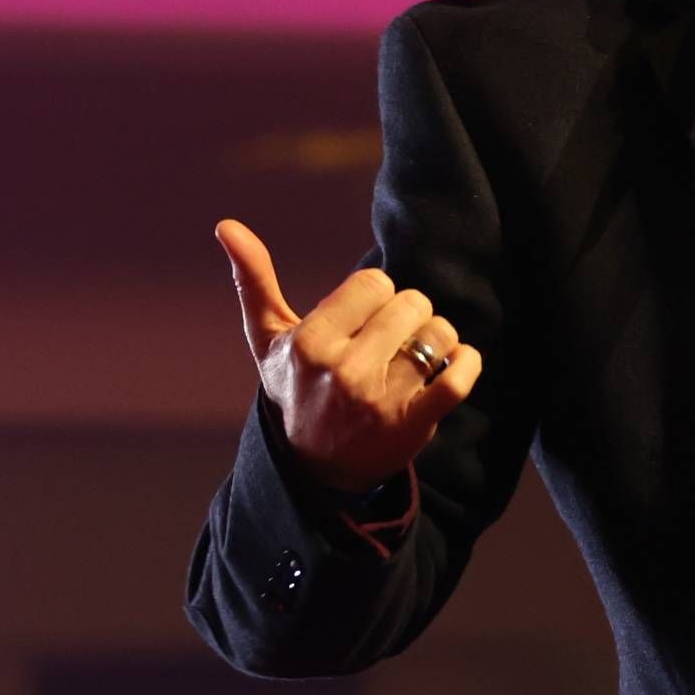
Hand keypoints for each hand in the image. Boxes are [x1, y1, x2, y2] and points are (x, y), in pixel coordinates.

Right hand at [216, 219, 480, 493]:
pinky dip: (467, 361)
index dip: (375, 294)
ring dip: (436, 339)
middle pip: (411, 302)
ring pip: (438, 335)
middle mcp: (344, 372)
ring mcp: (380, 401)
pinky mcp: (413, 425)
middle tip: (390, 338)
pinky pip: (458, 376)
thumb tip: (227, 225)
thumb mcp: (268, 339)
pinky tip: (455, 361)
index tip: (362, 318)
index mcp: (310, 343)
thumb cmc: (294, 389)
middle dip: (407, 314)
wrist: (314, 469)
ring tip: (416, 354)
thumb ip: (253, 280)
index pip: (374, 282)